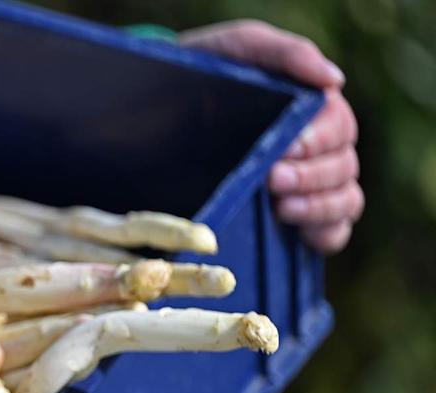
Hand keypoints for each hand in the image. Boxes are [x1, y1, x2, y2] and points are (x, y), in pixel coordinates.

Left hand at [181, 20, 362, 253]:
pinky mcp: (292, 217)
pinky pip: (333, 231)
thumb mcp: (237, 49)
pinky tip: (302, 235)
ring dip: (320, 206)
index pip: (338, 126)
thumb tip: (333, 80)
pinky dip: (327, 234)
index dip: (318, 140)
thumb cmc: (203, 74)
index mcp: (309, 109)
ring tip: (283, 209)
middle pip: (343, 165)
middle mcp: (314, 148)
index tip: (285, 148)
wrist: (155, 109)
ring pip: (345, 199)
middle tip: (273, 179)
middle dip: (313, 175)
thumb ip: (283, 53)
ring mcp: (305, 184)